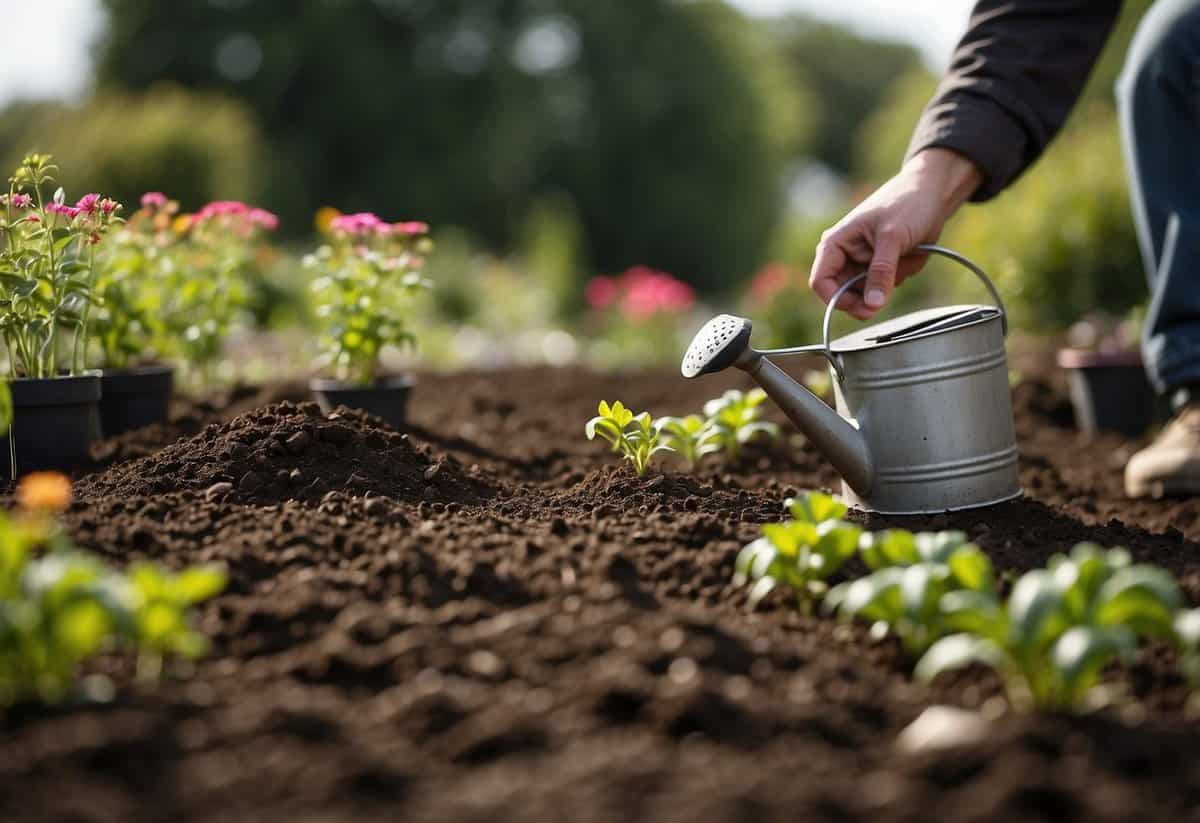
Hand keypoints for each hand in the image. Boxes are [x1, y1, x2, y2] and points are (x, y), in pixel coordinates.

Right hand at [809, 148, 982, 319]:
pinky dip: (896, 282)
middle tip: (883, 301)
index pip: (820, 282)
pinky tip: (907, 261)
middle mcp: (844, 256)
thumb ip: (881, 272)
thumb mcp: (893, 238)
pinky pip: (883, 288)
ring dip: (884, 288)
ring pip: (864, 294)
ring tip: (901, 264)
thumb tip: (872, 305)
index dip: (837, 299)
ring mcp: (862, 262)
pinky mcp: (879, 267)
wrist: (932, 193)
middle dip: (863, 298)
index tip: (862, 308)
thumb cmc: (906, 204)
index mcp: (835, 243)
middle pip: (841, 294)